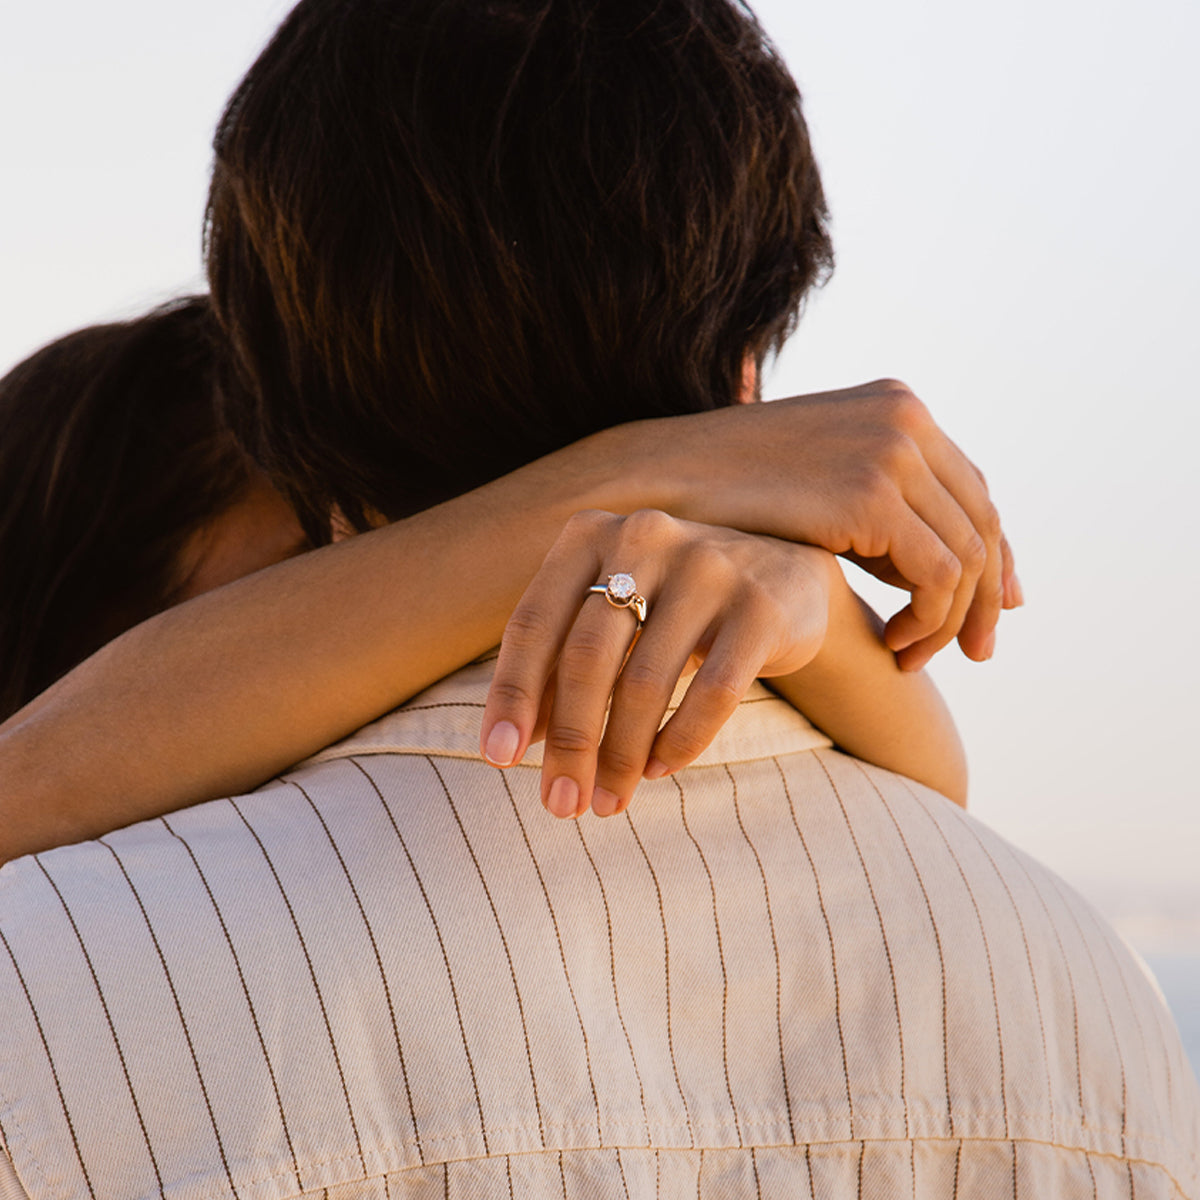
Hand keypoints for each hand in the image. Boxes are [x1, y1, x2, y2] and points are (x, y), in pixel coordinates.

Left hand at [480, 509, 832, 817]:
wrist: (785, 573)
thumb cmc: (672, 605)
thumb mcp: (612, 619)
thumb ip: (561, 665)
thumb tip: (514, 742)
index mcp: (589, 536)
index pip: (533, 623)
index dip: (510, 694)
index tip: (498, 757)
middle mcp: (644, 539)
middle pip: (586, 658)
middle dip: (569, 741)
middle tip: (560, 803)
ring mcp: (708, 567)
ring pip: (646, 682)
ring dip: (620, 756)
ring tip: (608, 801)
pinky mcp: (760, 607)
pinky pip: (713, 692)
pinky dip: (680, 742)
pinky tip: (658, 769)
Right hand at [646, 379, 1019, 670]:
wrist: (661, 482)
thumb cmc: (729, 496)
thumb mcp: (820, 487)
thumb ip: (882, 512)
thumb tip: (936, 567)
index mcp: (898, 406)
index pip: (973, 490)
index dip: (994, 557)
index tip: (994, 611)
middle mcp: (906, 418)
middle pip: (982, 521)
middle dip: (985, 597)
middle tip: (975, 653)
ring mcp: (891, 451)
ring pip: (966, 555)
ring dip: (949, 618)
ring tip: (910, 655)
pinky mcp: (871, 495)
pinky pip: (937, 575)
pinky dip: (927, 620)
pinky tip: (894, 644)